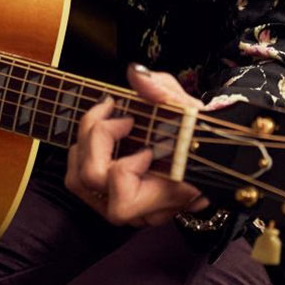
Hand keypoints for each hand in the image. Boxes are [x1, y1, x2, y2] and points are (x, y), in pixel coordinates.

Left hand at [66, 64, 209, 225]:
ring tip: (107, 121)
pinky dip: (83, 150)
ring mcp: (121, 205)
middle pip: (92, 182)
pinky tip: (101, 133)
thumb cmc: (201, 135)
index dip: (125, 168)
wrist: (208, 154)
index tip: (148, 145)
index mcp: (165, 196)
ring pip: (77, 181)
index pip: (123, 201)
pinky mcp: (108, 196)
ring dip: (86, 142)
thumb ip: (161, 90)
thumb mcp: (187, 106)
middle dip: (98, 138)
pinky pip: (78, 177)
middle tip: (123, 118)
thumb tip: (135, 74)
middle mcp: (140, 210)